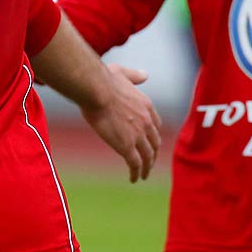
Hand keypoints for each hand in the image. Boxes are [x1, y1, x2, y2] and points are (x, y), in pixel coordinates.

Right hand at [79, 64, 160, 182]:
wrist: (97, 90)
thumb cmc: (104, 79)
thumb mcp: (123, 73)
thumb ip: (135, 75)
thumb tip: (145, 75)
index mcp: (145, 106)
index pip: (155, 124)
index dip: (153, 134)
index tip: (150, 141)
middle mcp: (146, 122)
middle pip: (154, 143)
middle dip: (153, 153)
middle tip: (149, 162)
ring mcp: (138, 135)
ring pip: (147, 156)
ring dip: (146, 168)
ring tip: (143, 175)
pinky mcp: (126, 146)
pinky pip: (135, 164)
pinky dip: (136, 173)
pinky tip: (133, 179)